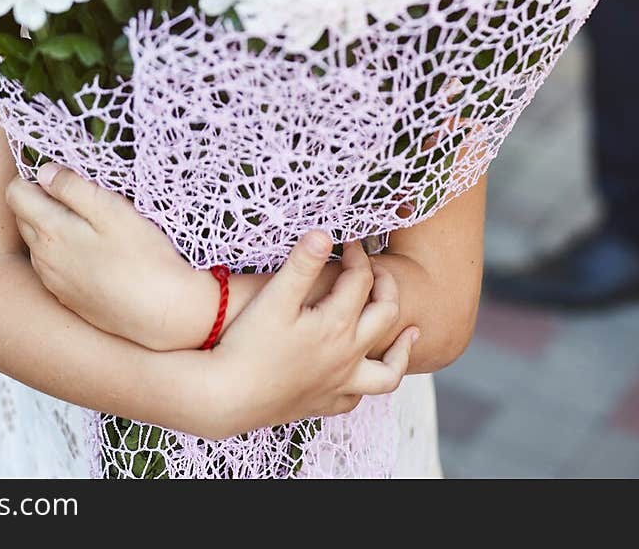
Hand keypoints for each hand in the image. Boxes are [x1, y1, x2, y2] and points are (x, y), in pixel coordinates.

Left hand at [5, 165, 198, 349]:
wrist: (161, 312)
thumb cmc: (142, 255)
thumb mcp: (111, 209)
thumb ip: (72, 187)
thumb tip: (43, 172)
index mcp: (49, 231)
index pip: (14, 193)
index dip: (32, 176)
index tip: (60, 173)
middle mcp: (42, 259)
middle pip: (22, 217)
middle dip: (39, 199)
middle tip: (77, 193)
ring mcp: (53, 282)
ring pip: (36, 243)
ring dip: (50, 226)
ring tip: (88, 222)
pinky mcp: (67, 298)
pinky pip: (51, 266)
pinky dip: (61, 252)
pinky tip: (92, 251)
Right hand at [204, 232, 417, 440]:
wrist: (227, 397)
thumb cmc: (248, 343)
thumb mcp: (274, 296)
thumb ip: (302, 263)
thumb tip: (325, 233)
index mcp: (337, 326)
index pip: (361, 281)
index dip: (358, 255)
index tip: (348, 240)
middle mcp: (347, 357)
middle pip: (383, 317)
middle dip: (385, 288)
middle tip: (376, 270)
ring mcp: (338, 385)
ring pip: (386, 372)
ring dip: (401, 350)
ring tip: (411, 333)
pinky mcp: (322, 405)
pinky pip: (357, 398)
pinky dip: (367, 383)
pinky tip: (361, 375)